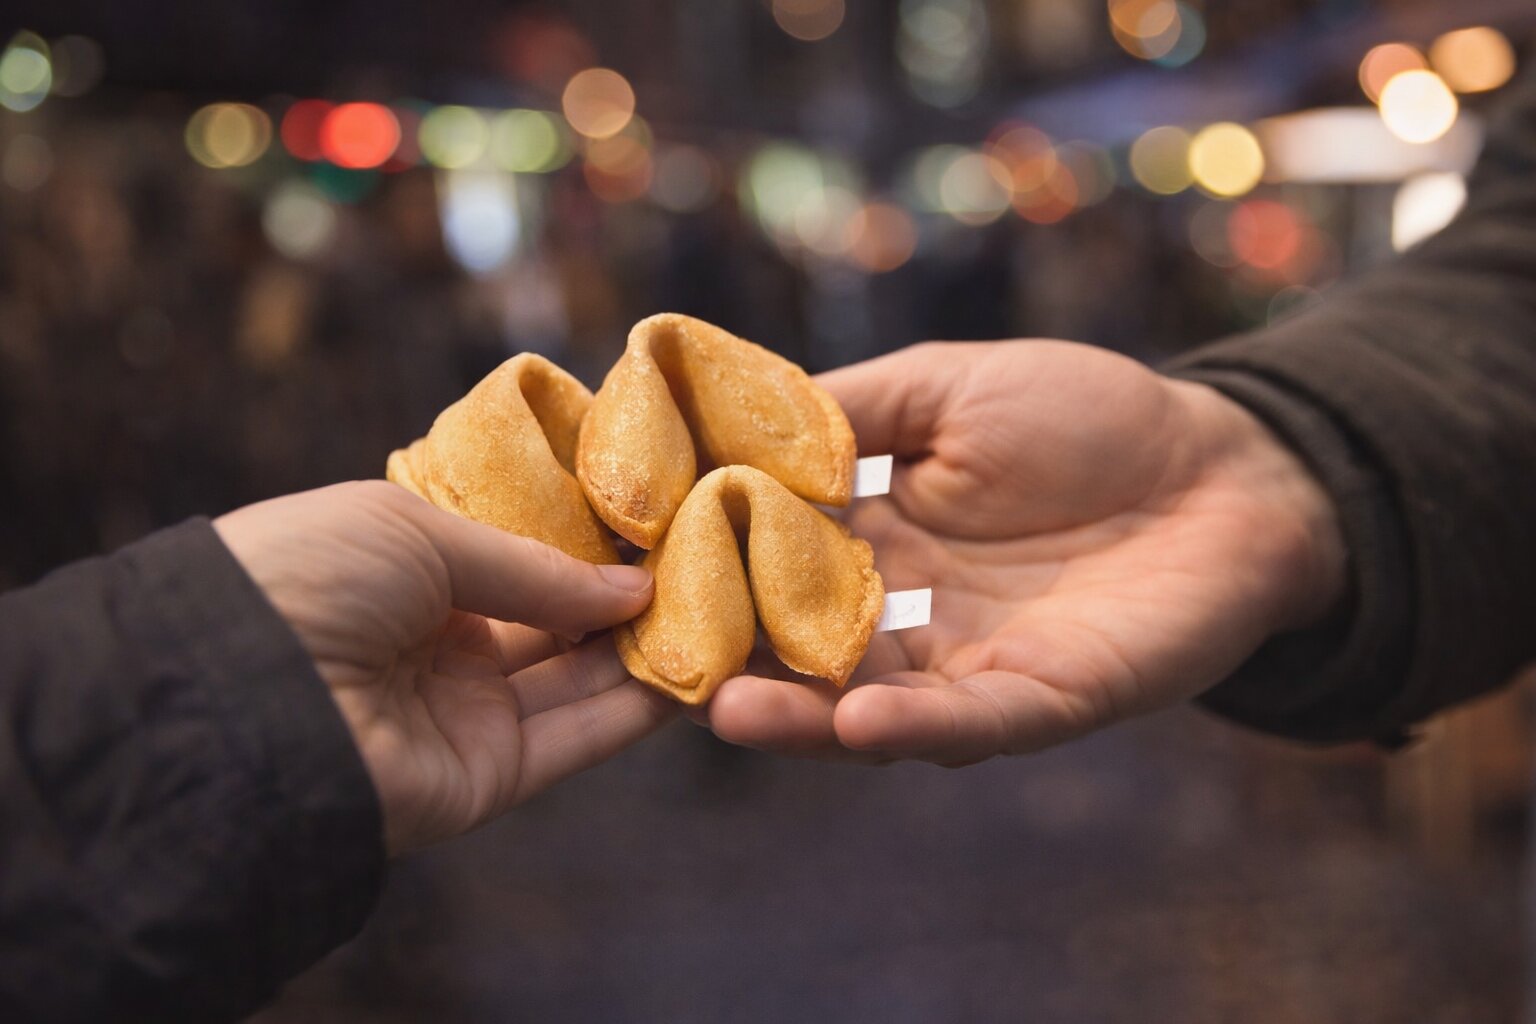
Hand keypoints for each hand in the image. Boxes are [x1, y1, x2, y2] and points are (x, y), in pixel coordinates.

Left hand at [214, 481, 673, 852]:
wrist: (239, 697)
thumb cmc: (309, 577)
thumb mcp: (420, 533)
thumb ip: (536, 566)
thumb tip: (634, 585)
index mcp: (408, 573)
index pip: (520, 560)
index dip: (586, 544)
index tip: (659, 519)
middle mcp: (441, 643)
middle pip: (557, 622)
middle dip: (627, 596)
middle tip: (709, 561)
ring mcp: (465, 712)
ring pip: (579, 681)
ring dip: (646, 648)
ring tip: (722, 608)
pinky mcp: (487, 776)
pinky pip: (576, 738)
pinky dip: (637, 709)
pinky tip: (695, 668)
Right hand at [702, 341, 1346, 764]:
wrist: (1224, 462)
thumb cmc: (1088, 413)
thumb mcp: (949, 387)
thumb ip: (851, 412)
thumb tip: (730, 420)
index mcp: (877, 541)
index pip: (771, 563)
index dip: (707, 568)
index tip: (633, 567)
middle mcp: (907, 616)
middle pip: (802, 649)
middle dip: (733, 659)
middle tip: (654, 661)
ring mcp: (970, 664)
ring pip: (868, 705)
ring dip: (800, 716)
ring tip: (727, 710)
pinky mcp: (1045, 697)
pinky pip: (971, 721)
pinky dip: (913, 728)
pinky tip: (854, 724)